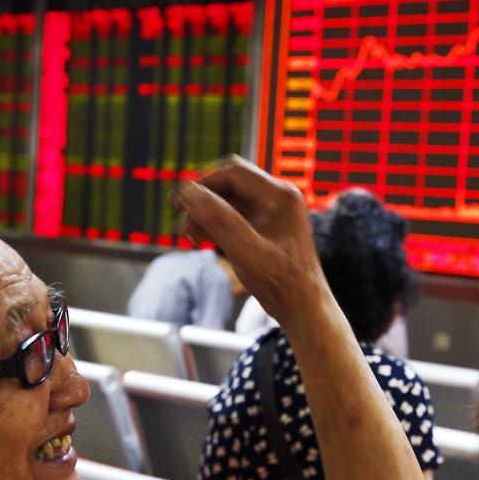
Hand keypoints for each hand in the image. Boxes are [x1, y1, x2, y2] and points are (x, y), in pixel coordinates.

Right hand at [173, 156, 327, 324]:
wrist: (301, 307)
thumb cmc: (281, 282)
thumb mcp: (244, 249)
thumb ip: (217, 219)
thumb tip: (189, 191)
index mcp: (280, 196)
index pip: (234, 172)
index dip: (203, 182)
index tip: (180, 198)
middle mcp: (278, 199)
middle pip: (230, 183)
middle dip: (202, 197)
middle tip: (177, 208)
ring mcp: (272, 213)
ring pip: (229, 201)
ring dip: (205, 212)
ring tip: (183, 232)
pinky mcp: (265, 228)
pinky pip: (234, 216)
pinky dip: (215, 224)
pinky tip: (197, 236)